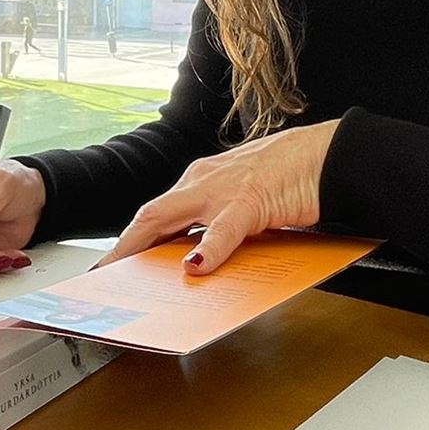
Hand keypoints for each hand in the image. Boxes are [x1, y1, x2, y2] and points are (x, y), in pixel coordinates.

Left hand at [95, 119, 341, 274]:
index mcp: (199, 180)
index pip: (155, 213)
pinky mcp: (248, 201)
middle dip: (123, 246)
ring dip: (143, 246)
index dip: (131, 239)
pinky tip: (195, 266)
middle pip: (149, 215)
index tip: (114, 263)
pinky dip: (207, 249)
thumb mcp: (241, 200)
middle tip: (103, 274)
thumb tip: (196, 259)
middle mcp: (201, 181)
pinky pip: (222, 230)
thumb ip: (216, 225)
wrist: (324, 155)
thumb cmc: (287, 176)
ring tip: (127, 274)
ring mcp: (220, 190)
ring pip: (168, 216)